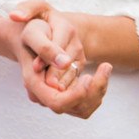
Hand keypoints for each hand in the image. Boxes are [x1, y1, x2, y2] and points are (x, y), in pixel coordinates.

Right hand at [10, 0, 111, 117]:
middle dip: (93, 90)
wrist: (32, 34)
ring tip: (105, 67)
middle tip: (106, 66)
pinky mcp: (66, 94)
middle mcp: (42, 95)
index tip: (89, 76)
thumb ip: (46, 48)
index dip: (75, 95)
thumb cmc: (32, 31)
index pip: (56, 102)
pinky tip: (101, 72)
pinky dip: (97, 89)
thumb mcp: (34, 32)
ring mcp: (54, 96)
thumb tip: (65, 63)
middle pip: (74, 107)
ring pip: (83, 108)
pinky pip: (86, 101)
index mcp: (32, 82)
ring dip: (98, 90)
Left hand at [11, 0, 82, 90]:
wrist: (55, 29)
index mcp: (66, 28)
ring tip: (44, 93)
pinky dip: (64, 92)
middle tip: (43, 85)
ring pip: (72, 77)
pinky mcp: (78, 71)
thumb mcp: (36, 8)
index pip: (57, 45)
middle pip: (67, 65)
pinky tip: (51, 96)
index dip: (46, 57)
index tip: (34, 66)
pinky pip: (73, 85)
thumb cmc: (42, 19)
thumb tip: (15, 15)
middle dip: (53, 75)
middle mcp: (76, 45)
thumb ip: (26, 8)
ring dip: (59, 86)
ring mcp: (79, 60)